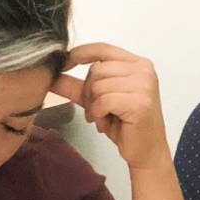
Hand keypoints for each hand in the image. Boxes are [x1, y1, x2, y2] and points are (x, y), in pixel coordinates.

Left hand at [51, 43, 172, 170]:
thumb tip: (53, 76)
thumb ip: (77, 87)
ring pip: (97, 85)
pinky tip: (107, 122)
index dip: (79, 54)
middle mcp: (143, 70)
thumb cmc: (125, 125)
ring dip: (93, 106)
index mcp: (136, 64)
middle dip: (88, 92)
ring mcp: (144, 85)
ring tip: (104, 117)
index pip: (102, 48)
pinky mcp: (140, 102)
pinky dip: (98, 114)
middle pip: (96, 69)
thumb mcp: (97, 101)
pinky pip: (103, 101)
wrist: (145, 151)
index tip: (62, 64)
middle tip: (97, 110)